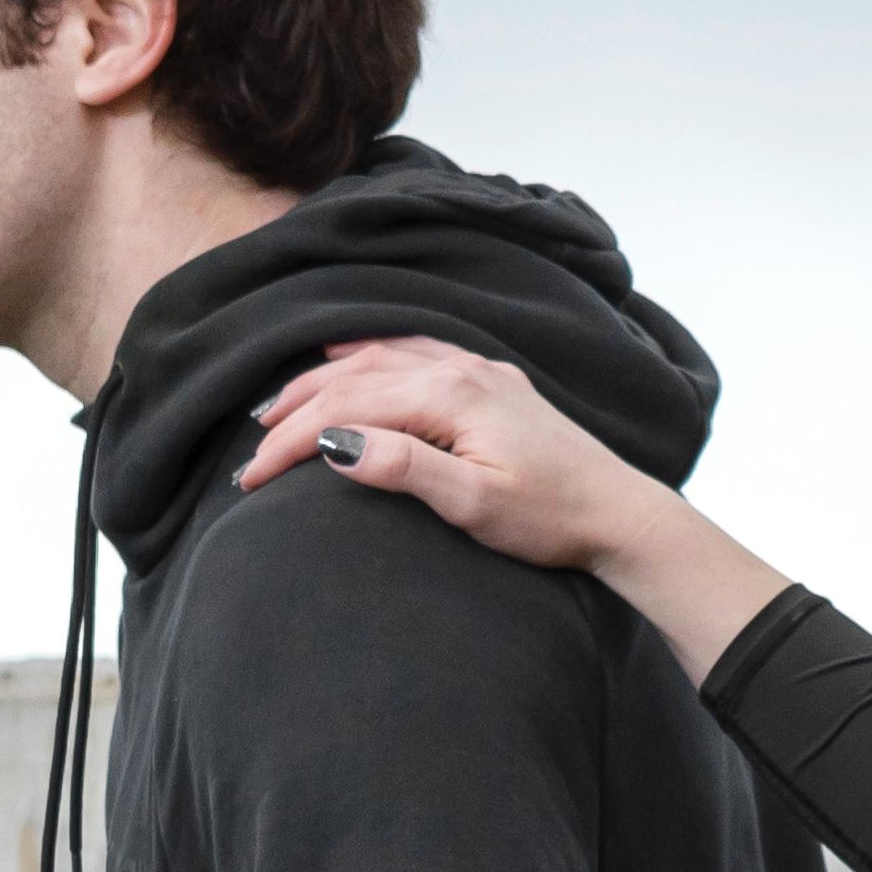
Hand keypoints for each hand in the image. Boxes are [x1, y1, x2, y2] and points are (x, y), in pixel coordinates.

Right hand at [237, 335, 799, 682]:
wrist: (620, 515)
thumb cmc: (552, 519)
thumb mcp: (474, 504)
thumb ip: (405, 469)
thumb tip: (336, 445)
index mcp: (450, 395)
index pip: (346, 410)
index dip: (291, 443)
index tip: (252, 478)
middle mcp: (460, 369)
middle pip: (354, 378)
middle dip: (296, 412)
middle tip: (252, 448)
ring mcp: (477, 371)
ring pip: (379, 359)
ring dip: (324, 379)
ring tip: (279, 406)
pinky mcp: (490, 383)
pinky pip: (412, 351)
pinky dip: (369, 354)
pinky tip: (348, 354)